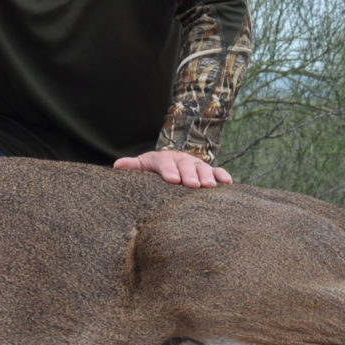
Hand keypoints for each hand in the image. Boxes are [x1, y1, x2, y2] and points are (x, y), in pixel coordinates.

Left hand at [112, 149, 232, 187]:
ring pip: (202, 168)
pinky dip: (222, 176)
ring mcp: (196, 165)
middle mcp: (181, 159)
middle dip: (189, 175)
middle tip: (193, 185)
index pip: (165, 163)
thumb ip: (133, 166)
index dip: (169, 170)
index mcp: (162, 159)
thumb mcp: (143, 167)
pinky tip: (227, 183)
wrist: (170, 165)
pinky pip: (217, 172)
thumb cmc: (153, 171)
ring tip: (210, 186)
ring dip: (207, 176)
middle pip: (186, 165)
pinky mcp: (208, 171)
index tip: (172, 180)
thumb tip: (117, 166)